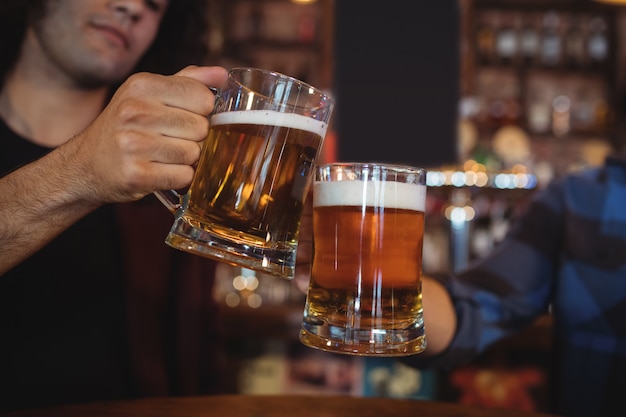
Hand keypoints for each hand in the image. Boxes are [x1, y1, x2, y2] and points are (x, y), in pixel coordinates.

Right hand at [65, 65, 228, 203]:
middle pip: (201, 127)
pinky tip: (160, 171)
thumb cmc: (125, 127)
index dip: (202, 112)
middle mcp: (134, 111)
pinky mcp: (135, 174)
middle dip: (193, 137)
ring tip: (163, 156)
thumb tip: (222, 74)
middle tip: (170, 140)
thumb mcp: (149, 94)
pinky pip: (184, 176)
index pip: (203, 97)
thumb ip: (187, 81)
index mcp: (141, 85)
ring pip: (194, 153)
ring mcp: (133, 144)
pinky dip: (178, 177)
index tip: (185, 117)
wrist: (85, 164)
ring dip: (186, 159)